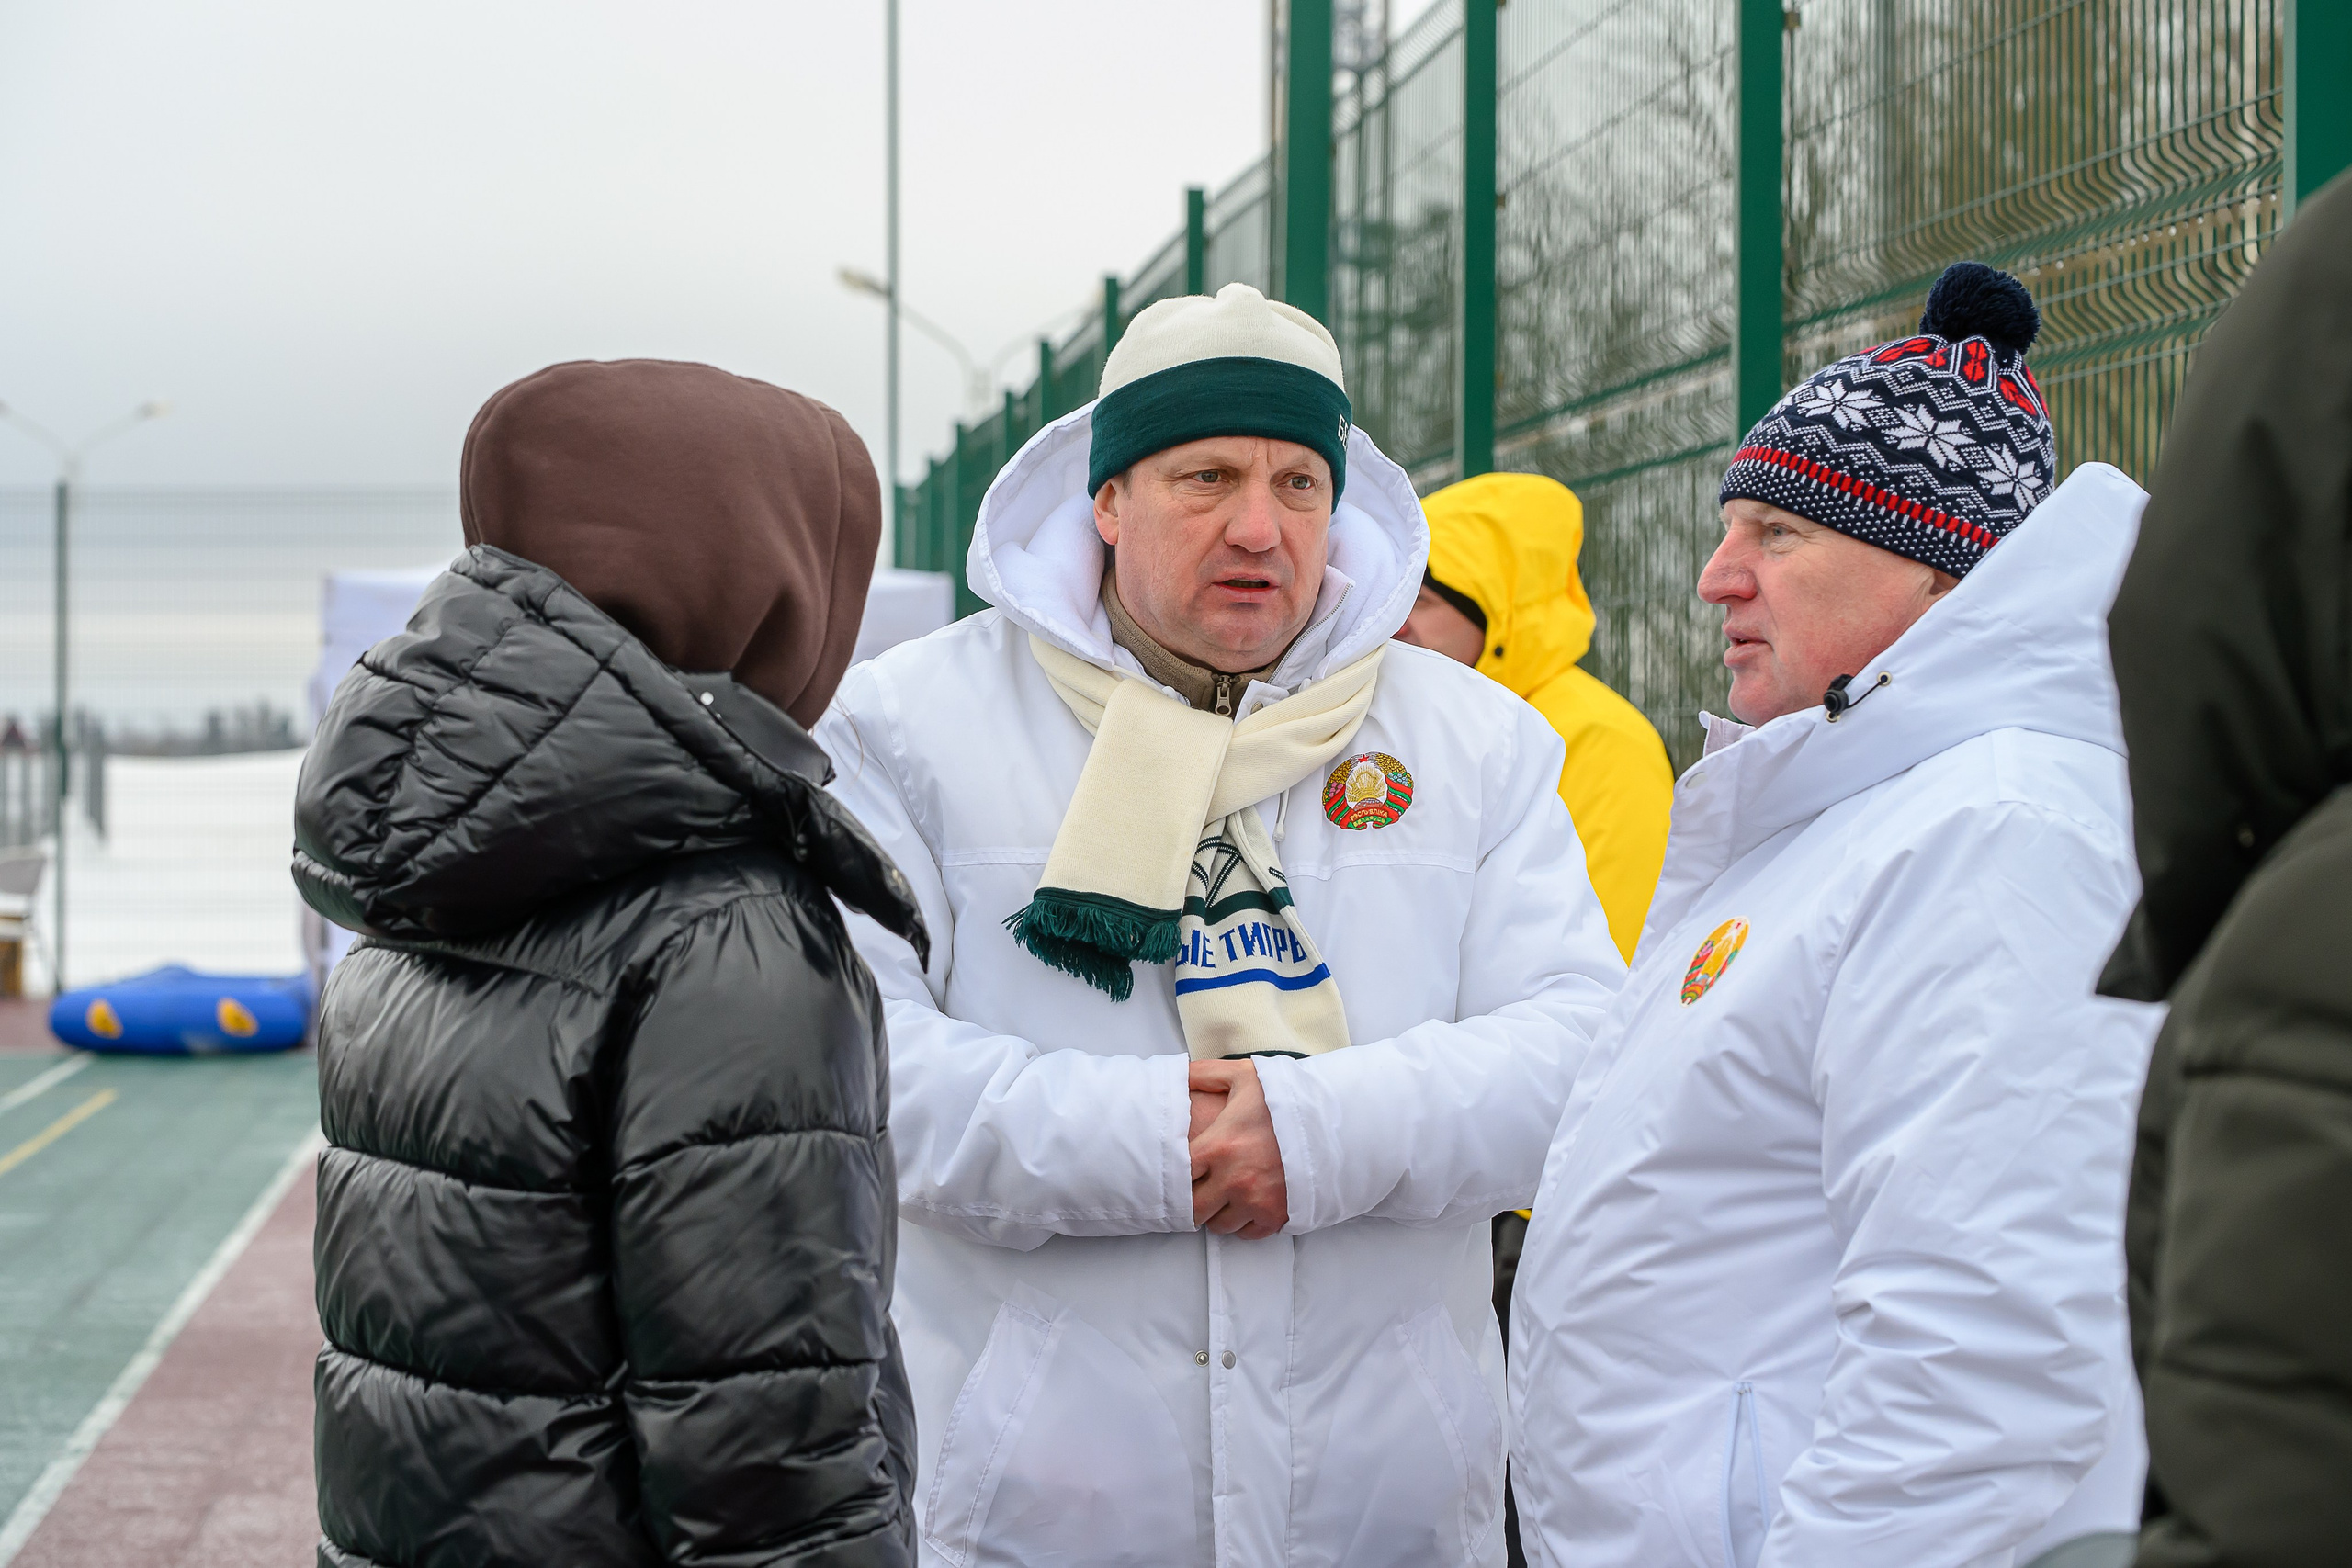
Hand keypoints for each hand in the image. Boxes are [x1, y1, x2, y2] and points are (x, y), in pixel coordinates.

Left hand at [1187, 1058, 1287, 1239]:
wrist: (1332, 1118)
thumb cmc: (1284, 1097)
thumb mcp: (1243, 1075)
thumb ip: (1205, 1074)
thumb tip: (1176, 1072)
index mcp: (1218, 1146)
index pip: (1177, 1176)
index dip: (1175, 1175)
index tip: (1181, 1171)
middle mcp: (1233, 1179)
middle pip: (1192, 1209)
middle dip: (1193, 1200)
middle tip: (1200, 1188)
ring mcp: (1256, 1201)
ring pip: (1217, 1226)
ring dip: (1217, 1213)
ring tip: (1224, 1195)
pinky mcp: (1276, 1216)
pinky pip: (1246, 1234)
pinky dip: (1244, 1223)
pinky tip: (1247, 1204)